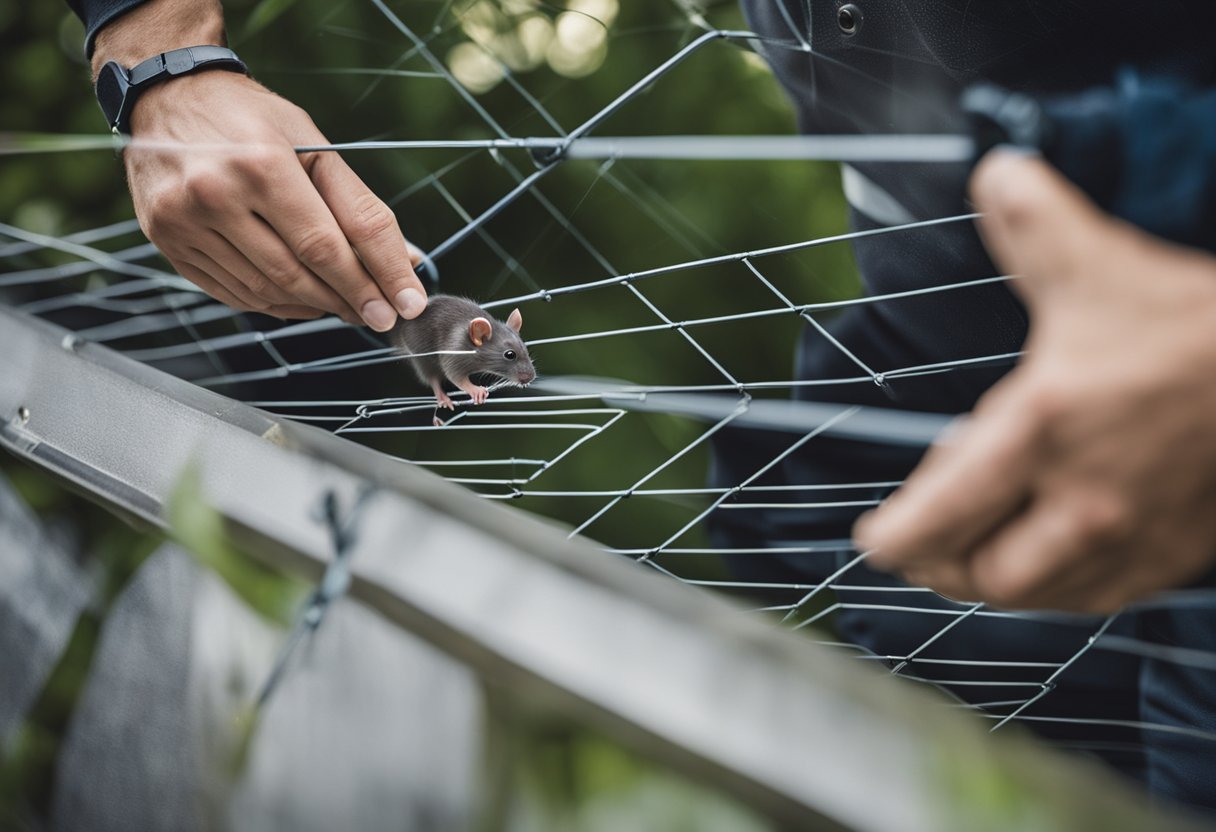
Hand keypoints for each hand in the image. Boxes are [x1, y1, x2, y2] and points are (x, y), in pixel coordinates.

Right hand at [94, 0, 426, 328]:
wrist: (167, 98)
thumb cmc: (251, 119)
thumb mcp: (310, 143)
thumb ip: (358, 205)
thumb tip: (405, 261)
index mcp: (259, 163)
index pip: (326, 243)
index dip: (371, 280)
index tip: (404, 306)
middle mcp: (214, 195)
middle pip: (297, 273)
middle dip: (349, 300)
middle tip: (381, 315)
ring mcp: (184, 223)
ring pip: (266, 291)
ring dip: (316, 306)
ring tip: (348, 306)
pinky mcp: (168, 243)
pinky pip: (235, 293)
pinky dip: (277, 305)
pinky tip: (305, 300)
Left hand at [853, 150, 1215, 612]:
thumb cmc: (1192, 320)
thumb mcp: (1099, 261)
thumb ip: (1031, 220)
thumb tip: (993, 172)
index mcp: (1042, 428)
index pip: (940, 514)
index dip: (896, 538)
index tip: (875, 541)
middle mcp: (1081, 500)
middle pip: (978, 573)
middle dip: (937, 561)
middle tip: (923, 532)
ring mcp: (1130, 538)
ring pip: (1032, 593)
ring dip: (992, 573)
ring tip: (980, 532)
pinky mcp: (1171, 557)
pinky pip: (1091, 598)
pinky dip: (1052, 584)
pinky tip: (1044, 548)